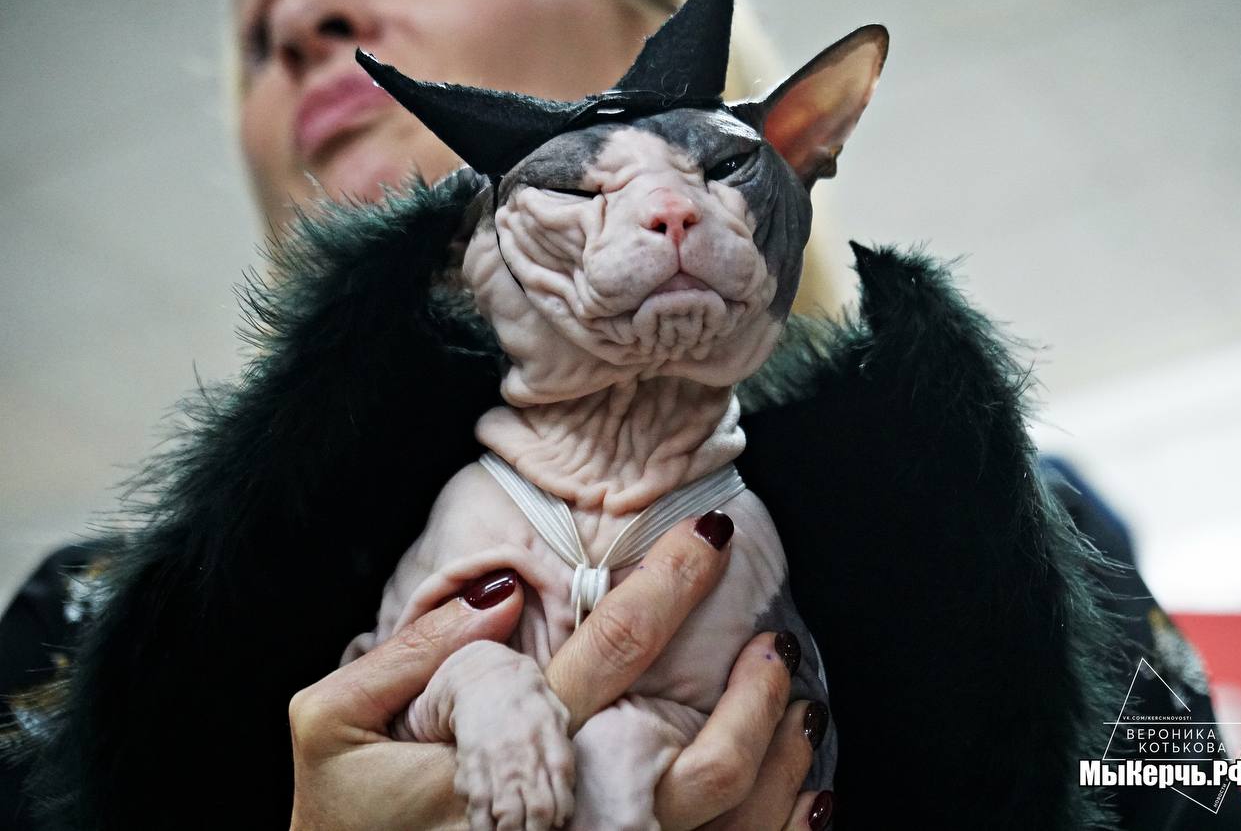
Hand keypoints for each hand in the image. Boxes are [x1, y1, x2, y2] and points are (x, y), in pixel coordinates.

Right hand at [289, 512, 834, 829]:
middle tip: (779, 643)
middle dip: (753, 692)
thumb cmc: (337, 819)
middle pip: (696, 759)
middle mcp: (568, 814)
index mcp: (510, 752)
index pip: (613, 652)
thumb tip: (504, 596)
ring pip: (717, 824)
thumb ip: (411, 653)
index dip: (670, 585)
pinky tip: (809, 803)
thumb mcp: (330, 725)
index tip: (708, 538)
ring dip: (772, 760)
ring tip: (798, 707)